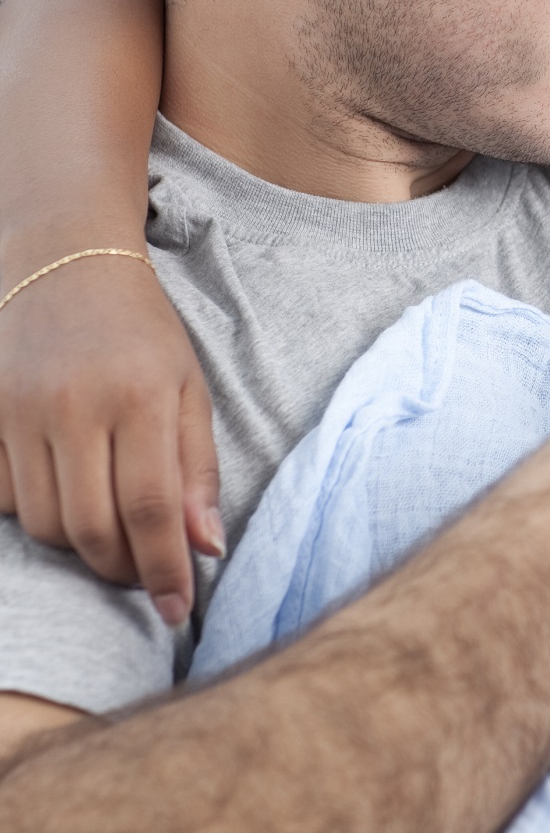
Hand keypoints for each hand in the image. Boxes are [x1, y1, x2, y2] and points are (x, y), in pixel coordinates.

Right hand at [0, 252, 222, 623]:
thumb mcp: (188, 387)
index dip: (165, 569)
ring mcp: (19, 411)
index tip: (178, 608)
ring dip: (82, 546)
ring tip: (114, 531)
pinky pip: (5, 499)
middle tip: (146, 574)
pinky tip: (67, 489)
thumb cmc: (142, 332)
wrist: (66, 263)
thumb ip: (197, 469)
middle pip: (91, 529)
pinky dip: (38, 513)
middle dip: (123, 568)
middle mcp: (75, 405)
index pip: (152, 507)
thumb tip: (207, 546)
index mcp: (142, 395)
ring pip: (45, 524)